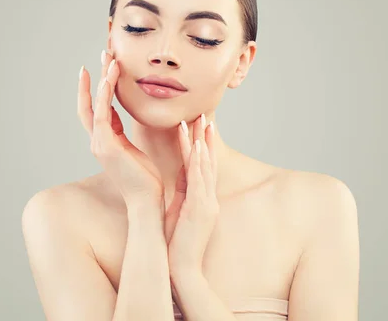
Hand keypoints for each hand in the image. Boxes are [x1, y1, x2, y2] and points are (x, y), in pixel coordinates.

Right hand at [77, 49, 163, 206]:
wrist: (148, 201)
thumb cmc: (147, 179)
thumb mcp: (134, 150)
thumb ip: (123, 133)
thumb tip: (119, 115)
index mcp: (106, 142)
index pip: (96, 109)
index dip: (96, 88)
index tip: (102, 68)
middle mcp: (98, 141)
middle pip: (90, 103)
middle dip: (95, 77)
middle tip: (104, 53)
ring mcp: (99, 143)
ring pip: (95, 104)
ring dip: (101, 79)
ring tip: (108, 58)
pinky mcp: (105, 145)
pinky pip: (102, 112)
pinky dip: (105, 92)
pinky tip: (111, 75)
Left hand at [166, 114, 218, 272]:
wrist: (183, 270)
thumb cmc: (178, 244)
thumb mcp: (181, 214)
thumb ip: (183, 196)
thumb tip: (179, 180)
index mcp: (203, 200)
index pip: (204, 168)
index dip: (203, 147)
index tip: (200, 127)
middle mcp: (208, 198)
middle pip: (209, 162)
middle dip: (206, 139)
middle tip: (204, 116)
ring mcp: (206, 202)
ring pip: (205, 167)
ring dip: (202, 143)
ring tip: (199, 122)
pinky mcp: (200, 208)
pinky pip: (200, 179)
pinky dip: (199, 161)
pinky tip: (196, 146)